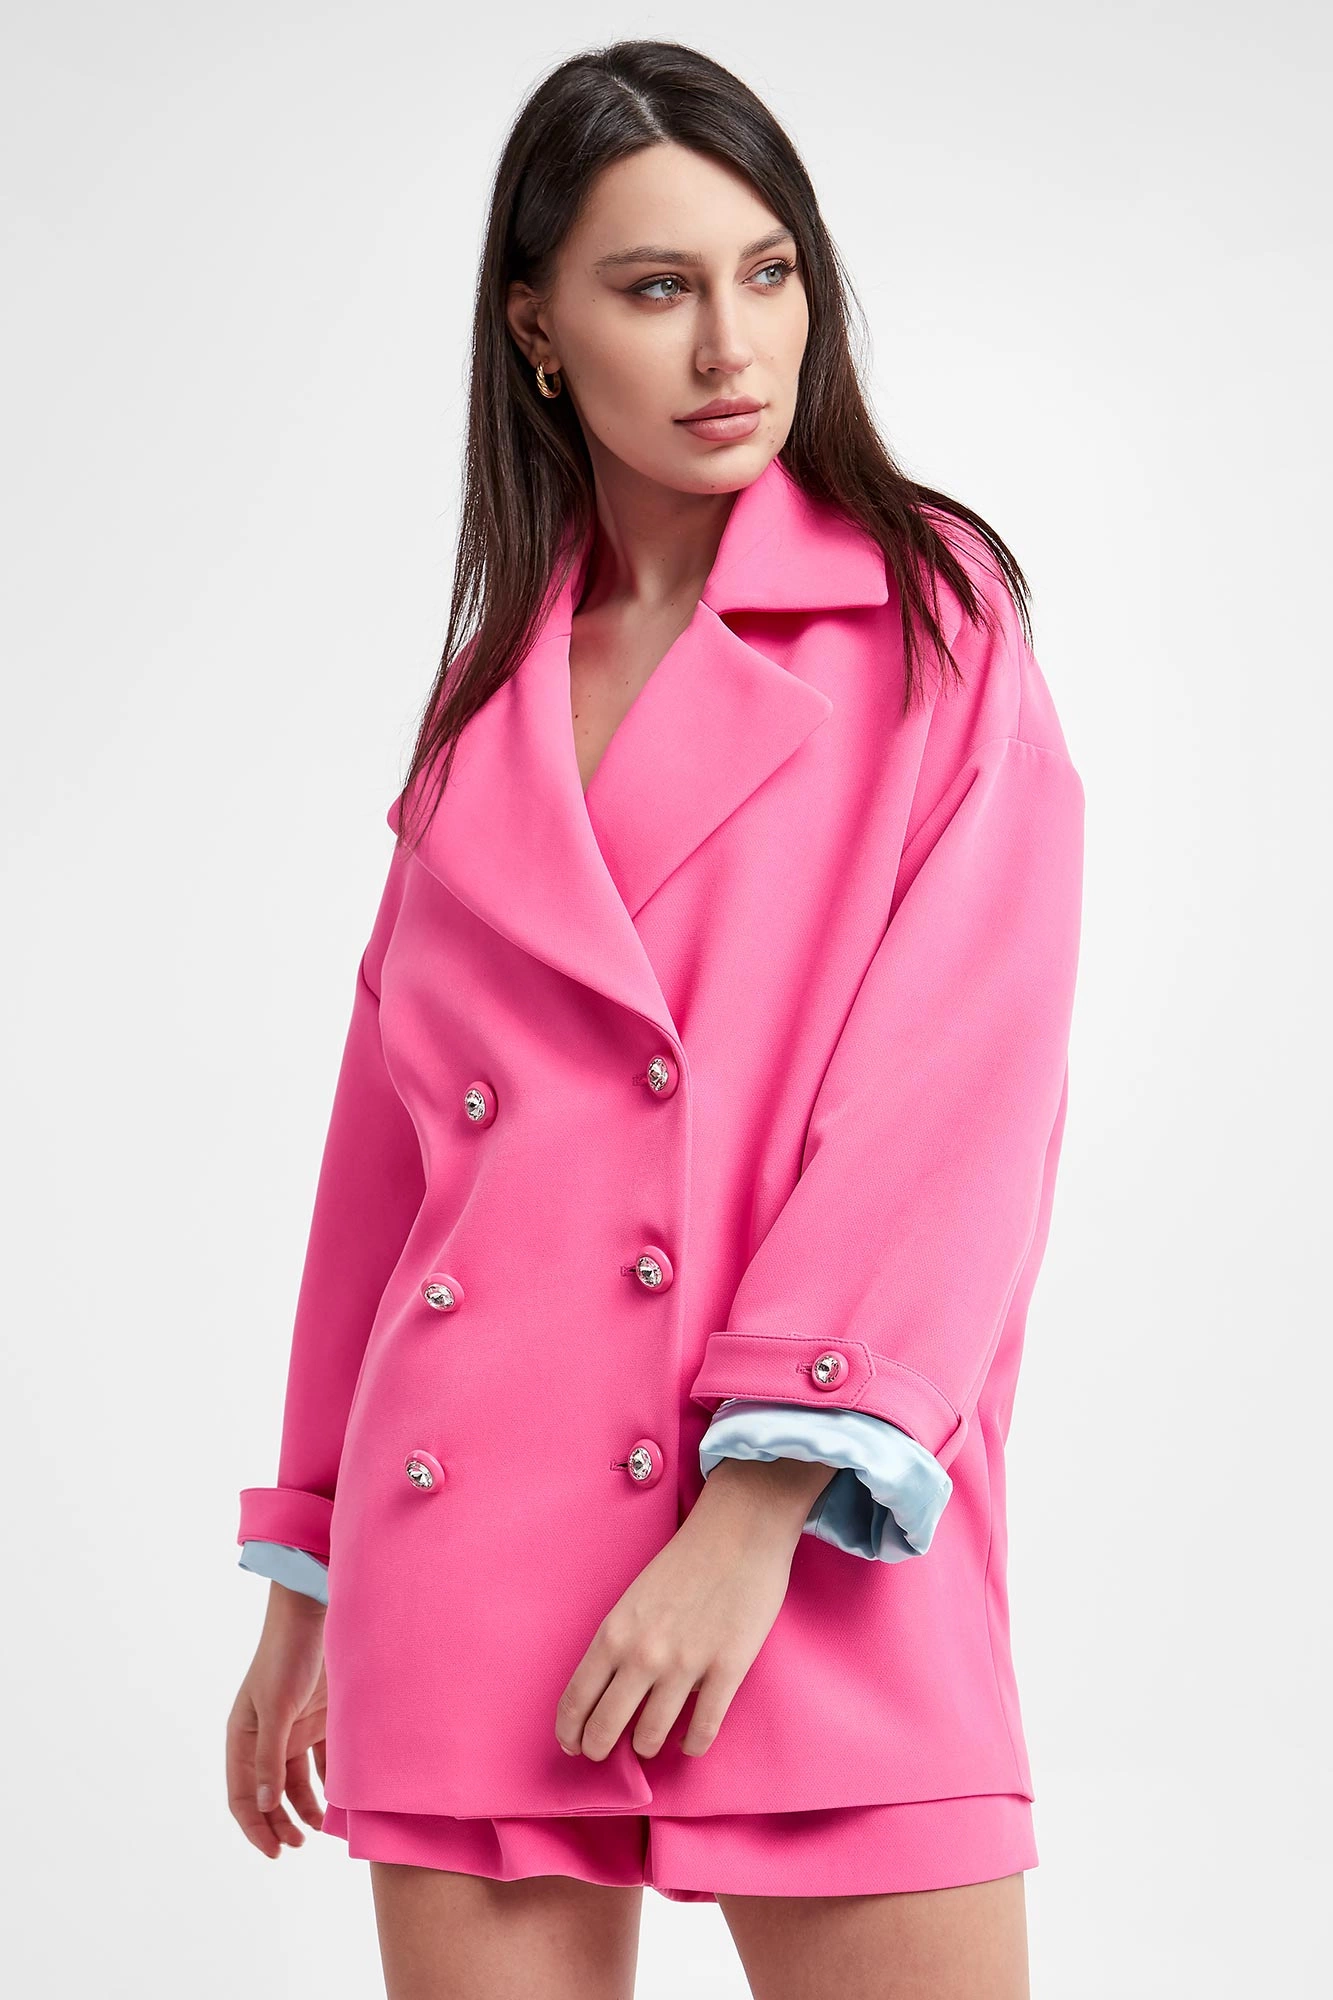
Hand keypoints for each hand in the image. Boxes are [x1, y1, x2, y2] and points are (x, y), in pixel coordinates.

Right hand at [226, 1582, 328, 1857]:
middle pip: (269, 1795)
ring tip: (319, 1828)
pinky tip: (342, 1800)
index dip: (254, 1827)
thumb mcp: (275, 1709)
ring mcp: (294, 1731)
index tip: (274, 1852)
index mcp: (243, 1737)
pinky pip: (324, 1762)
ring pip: (297, 1783)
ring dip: (306, 1807)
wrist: (317, 1615)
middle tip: (297, 1845)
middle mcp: (266, 1739)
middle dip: (280, 1823)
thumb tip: (264, 1805)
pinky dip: (331, 1783)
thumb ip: (269, 1757)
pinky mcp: (321, 1721)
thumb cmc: (286, 1657)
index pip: (241, 1795)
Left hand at [555, 1454, 834, 1761]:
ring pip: (652, 1737)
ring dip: (648, 1745)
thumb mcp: (634, 1598)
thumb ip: (620, 1642)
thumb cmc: (685, 1560)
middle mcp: (643, 1654)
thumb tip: (612, 1690)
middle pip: (606, 1727)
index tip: (572, 1745)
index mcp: (614, 1632)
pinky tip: (690, 1740)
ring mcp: (685, 1665)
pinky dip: (693, 1744)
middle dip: (600, 1748)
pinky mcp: (727, 1669)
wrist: (738, 1530)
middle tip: (605, 1753)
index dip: (570, 1731)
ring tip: (652, 1741)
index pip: (577, 1699)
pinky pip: (703, 1730)